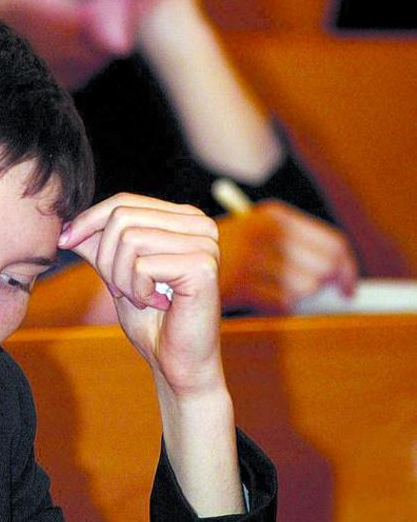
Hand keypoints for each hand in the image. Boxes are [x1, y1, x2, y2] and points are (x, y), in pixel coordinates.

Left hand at [60, 194, 244, 516]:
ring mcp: (205, 242)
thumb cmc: (151, 319)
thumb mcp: (117, 272)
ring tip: (140, 297)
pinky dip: (136, 289)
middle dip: (106, 257)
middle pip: (123, 216)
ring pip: (130, 238)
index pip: (124, 202)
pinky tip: (156, 304)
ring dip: (121, 276)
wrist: (177, 363)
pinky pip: (143, 265)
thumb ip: (99, 244)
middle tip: (120, 288)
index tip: (64, 241)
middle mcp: (198, 223)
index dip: (88, 220)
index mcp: (183, 217)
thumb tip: (65, 223)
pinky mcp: (202, 266)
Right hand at [217, 201, 358, 313]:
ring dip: (295, 295)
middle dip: (325, 283)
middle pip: (324, 266)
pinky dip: (276, 304)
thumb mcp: (257, 233)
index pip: (332, 243)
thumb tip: (342, 271)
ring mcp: (252, 256)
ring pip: (304, 287)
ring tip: (274, 289)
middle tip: (317, 292)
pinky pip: (280, 303)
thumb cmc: (222, 251)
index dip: (347, 267)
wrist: (172, 257)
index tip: (349, 286)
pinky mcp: (239, 281)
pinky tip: (258, 296)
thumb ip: (295, 244)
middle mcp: (266, 232)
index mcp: (275, 216)